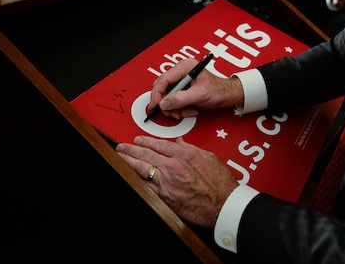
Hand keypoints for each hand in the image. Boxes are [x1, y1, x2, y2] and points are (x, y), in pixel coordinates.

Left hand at [116, 136, 238, 227]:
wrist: (222, 204)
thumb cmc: (220, 183)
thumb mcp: (209, 157)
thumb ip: (192, 148)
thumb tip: (180, 143)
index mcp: (185, 155)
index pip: (159, 145)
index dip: (146, 141)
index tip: (138, 140)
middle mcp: (174, 167)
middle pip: (146, 155)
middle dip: (131, 150)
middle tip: (122, 147)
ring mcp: (167, 183)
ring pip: (142, 169)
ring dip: (129, 162)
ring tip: (121, 157)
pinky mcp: (165, 197)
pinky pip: (147, 186)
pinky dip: (137, 179)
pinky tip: (131, 176)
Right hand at [148, 57, 244, 118]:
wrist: (228, 96)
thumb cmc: (219, 90)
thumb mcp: (200, 95)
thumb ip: (181, 99)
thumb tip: (164, 103)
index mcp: (185, 67)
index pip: (164, 79)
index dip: (157, 94)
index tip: (156, 105)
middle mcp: (181, 72)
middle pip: (162, 88)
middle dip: (167, 103)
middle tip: (173, 112)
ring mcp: (180, 82)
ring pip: (166, 97)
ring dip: (174, 108)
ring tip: (187, 111)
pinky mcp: (181, 91)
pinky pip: (173, 102)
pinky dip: (179, 109)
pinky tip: (189, 110)